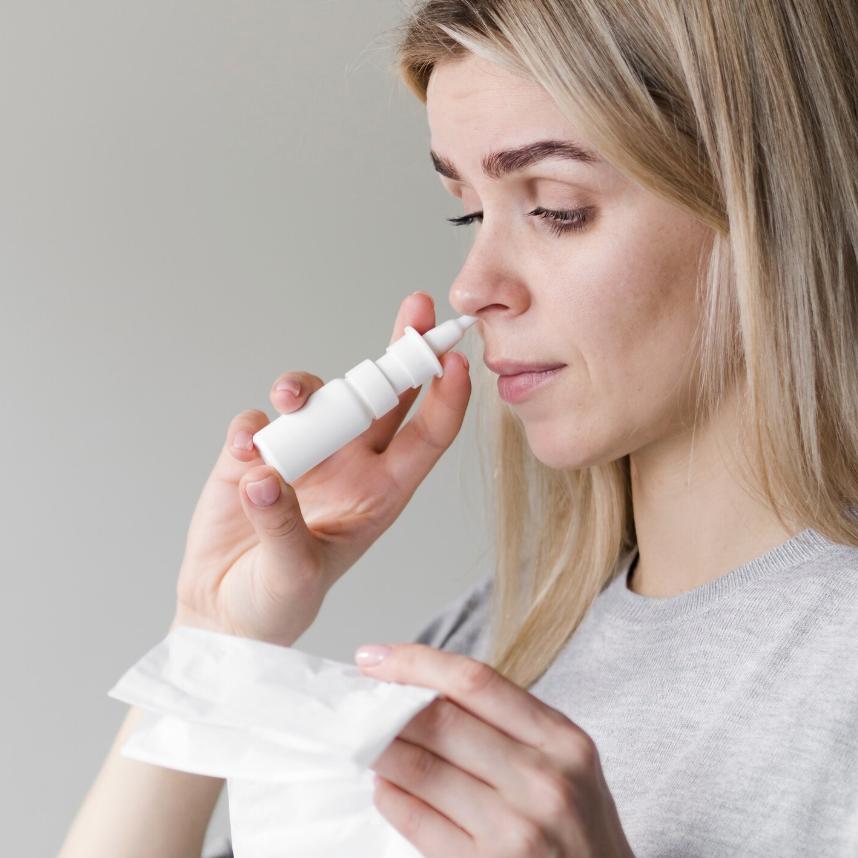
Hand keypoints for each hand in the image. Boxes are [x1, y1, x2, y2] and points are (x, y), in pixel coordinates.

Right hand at [171, 292, 471, 646]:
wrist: (222, 611)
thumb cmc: (277, 603)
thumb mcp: (293, 578)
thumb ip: (282, 528)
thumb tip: (264, 477)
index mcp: (380, 493)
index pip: (425, 438)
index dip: (446, 399)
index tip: (456, 360)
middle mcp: (349, 464)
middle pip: (383, 394)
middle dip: (401, 349)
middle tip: (417, 309)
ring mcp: (303, 454)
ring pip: (318, 396)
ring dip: (307, 388)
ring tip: (289, 401)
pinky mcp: (253, 452)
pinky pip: (258, 421)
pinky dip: (253, 425)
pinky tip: (246, 448)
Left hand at [354, 644, 634, 857]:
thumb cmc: (578, 829)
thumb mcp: (566, 763)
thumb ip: (510, 724)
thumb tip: (425, 689)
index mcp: (562, 739)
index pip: (474, 681)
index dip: (415, 662)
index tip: (374, 657)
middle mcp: (542, 780)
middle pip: (440, 721)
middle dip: (388, 708)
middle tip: (361, 704)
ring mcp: (515, 830)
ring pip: (421, 769)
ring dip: (381, 751)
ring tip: (367, 742)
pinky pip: (418, 822)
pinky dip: (391, 797)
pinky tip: (385, 786)